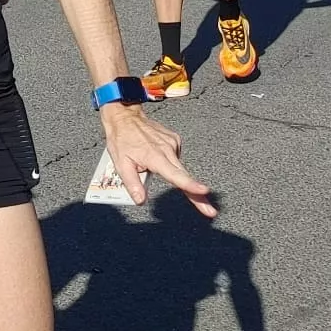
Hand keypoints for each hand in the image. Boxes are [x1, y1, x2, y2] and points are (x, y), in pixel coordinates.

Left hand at [100, 103, 215, 217]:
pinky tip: (154, 154)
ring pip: (178, 167)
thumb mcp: (120, 163)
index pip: (176, 175)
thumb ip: (132, 183)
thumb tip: (140, 201)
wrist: (125, 118)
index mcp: (156, 157)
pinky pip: (174, 157)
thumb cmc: (122, 140)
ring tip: (148, 163)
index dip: (190, 185)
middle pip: (185, 176)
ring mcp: (173, 144)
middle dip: (198, 195)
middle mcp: (168, 150)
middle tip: (210, 212)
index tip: (203, 191)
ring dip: (172, 173)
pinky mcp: (175, 140)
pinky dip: (167, 161)